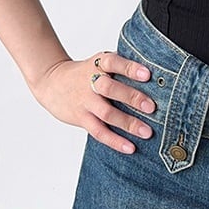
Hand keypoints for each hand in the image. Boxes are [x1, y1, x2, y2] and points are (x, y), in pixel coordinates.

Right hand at [31, 50, 155, 153]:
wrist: (52, 82)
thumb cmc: (86, 73)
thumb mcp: (100, 62)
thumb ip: (121, 66)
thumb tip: (157, 74)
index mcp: (99, 64)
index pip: (114, 62)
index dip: (130, 68)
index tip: (148, 74)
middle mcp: (91, 82)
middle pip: (110, 88)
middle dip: (131, 97)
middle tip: (152, 107)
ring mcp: (85, 101)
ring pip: (106, 113)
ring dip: (128, 123)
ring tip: (147, 132)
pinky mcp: (81, 118)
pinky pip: (98, 131)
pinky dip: (115, 141)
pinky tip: (130, 147)